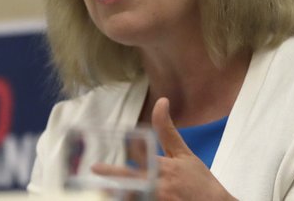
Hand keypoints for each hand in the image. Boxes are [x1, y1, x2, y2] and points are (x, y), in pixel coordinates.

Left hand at [92, 98, 235, 200]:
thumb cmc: (199, 180)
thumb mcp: (184, 154)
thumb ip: (168, 130)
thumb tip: (161, 101)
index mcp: (164, 168)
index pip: (135, 165)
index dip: (115, 168)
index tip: (95, 169)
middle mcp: (159, 186)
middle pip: (130, 184)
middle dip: (110, 182)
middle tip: (94, 177)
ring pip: (134, 197)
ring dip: (120, 195)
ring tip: (103, 193)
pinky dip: (133, 200)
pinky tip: (123, 197)